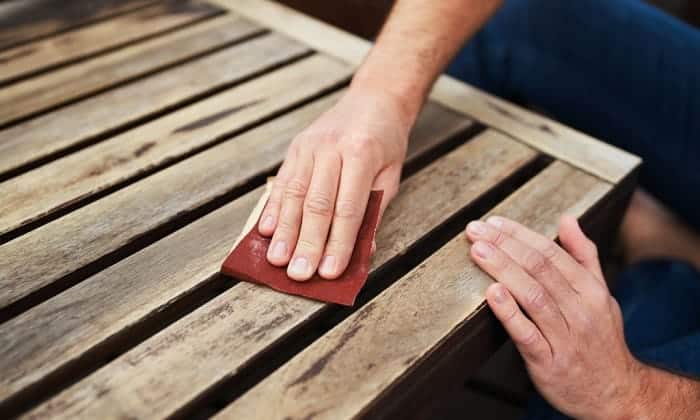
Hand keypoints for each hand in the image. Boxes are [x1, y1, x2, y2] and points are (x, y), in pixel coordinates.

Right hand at [258, 86, 412, 280]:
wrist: (374, 99)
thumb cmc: (386, 142)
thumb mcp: (391, 176)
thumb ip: (373, 211)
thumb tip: (359, 252)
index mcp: (362, 154)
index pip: (348, 208)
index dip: (338, 243)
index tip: (329, 272)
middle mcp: (332, 147)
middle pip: (317, 204)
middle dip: (307, 243)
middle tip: (298, 274)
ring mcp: (310, 145)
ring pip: (293, 194)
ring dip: (284, 230)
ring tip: (277, 259)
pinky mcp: (296, 147)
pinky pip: (282, 181)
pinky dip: (273, 208)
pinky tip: (266, 230)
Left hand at [465, 215, 648, 419]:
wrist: (617, 394)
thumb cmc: (601, 340)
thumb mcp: (601, 295)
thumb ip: (583, 256)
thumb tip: (568, 219)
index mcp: (591, 291)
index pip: (552, 253)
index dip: (520, 235)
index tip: (494, 223)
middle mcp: (581, 311)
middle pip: (540, 269)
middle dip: (505, 245)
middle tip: (476, 231)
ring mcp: (566, 338)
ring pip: (533, 296)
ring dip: (503, 270)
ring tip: (478, 252)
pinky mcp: (550, 363)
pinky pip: (528, 335)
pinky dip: (509, 313)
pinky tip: (492, 294)